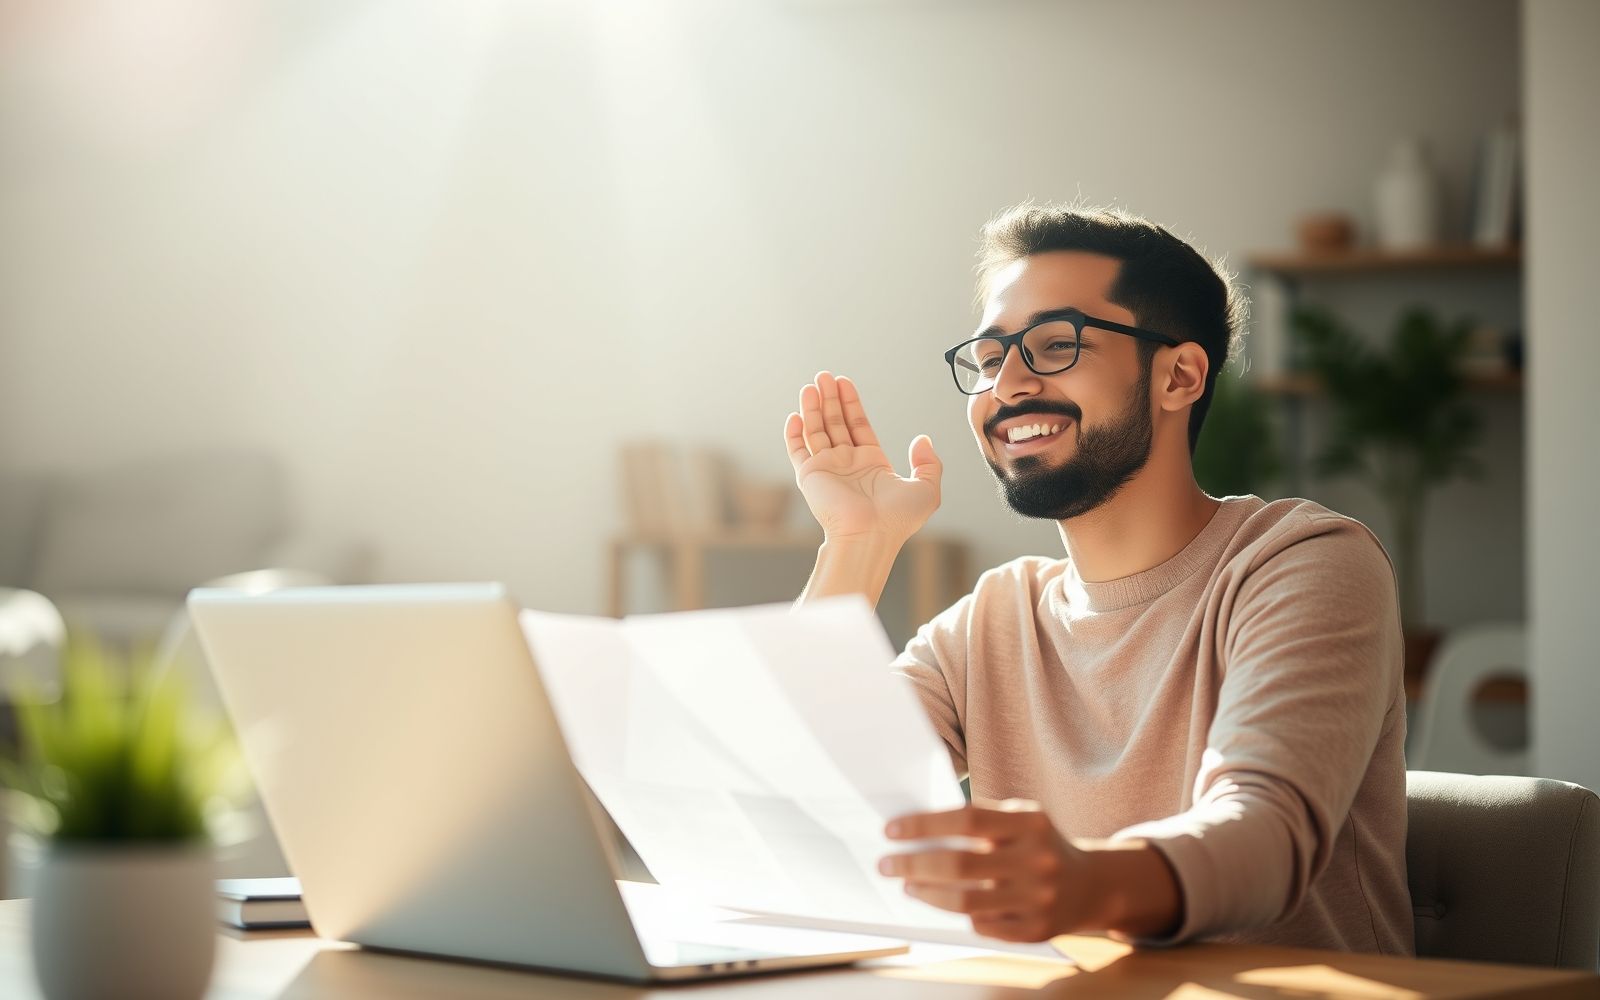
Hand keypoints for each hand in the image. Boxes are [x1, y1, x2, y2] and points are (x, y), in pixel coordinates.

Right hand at [784, 372, 941, 543]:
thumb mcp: (927, 488)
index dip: (851, 404)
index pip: (858, 425)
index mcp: (871, 464)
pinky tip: (796, 414)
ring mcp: (827, 469)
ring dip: (813, 408)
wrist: (870, 535)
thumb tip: (922, 439)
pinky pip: (798, 450)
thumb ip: (928, 463)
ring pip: (816, 431)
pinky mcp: (809, 475)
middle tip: (824, 376)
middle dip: (831, 399)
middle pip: (835, 423)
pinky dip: (794, 433)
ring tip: (812, 385)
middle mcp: (847, 464)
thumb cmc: (898, 518)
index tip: (844, 383)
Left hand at [878, 800, 1093, 942]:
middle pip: (960, 864)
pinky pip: (983, 926)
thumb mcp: (1021, 819)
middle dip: (913, 864)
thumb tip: (916, 829)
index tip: (891, 830)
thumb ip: (980, 821)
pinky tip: (942, 902)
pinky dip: (958, 914)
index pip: (967, 820)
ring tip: (908, 885)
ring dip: (927, 893)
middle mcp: (1037, 860)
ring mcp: (1039, 898)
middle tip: (886, 864)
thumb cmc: (1039, 845)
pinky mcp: (1036, 929)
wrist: (1091, 885)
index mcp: (1031, 823)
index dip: (924, 825)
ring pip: (965, 901)